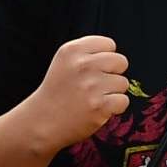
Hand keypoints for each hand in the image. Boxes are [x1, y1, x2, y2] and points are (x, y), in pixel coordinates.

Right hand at [25, 35, 133, 150]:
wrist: (42, 121)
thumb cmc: (57, 91)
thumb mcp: (64, 61)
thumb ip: (88, 53)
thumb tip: (116, 56)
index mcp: (72, 50)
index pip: (109, 44)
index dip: (104, 58)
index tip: (92, 70)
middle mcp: (82, 65)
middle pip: (121, 62)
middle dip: (112, 74)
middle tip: (95, 85)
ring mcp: (91, 86)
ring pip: (123, 83)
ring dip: (112, 92)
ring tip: (93, 98)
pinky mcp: (99, 106)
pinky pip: (123, 101)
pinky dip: (114, 108)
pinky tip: (98, 109)